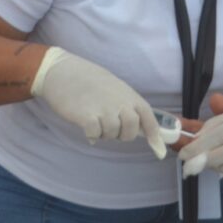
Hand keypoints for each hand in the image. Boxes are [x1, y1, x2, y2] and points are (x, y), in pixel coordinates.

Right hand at [31, 47, 165, 158]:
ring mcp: (105, 109)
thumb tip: (137, 128)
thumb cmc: (90, 80)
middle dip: (122, 135)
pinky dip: (91, 134)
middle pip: (131, 131)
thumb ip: (126, 105)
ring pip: (112, 134)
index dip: (154, 135)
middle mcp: (121, 103)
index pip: (148, 117)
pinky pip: (95, 135)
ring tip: (95, 122)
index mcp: (130, 96)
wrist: (63, 71)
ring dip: (104, 134)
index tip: (159, 151)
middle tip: (110, 128)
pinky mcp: (87, 117)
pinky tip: (85, 126)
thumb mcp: (115, 88)